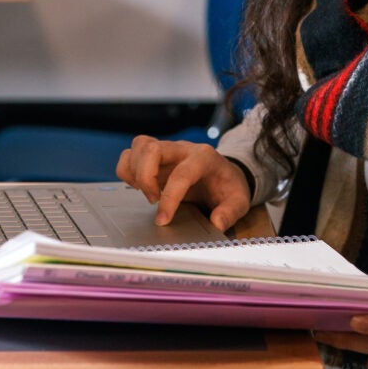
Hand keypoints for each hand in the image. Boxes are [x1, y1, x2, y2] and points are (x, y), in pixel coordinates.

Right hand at [116, 136, 251, 231]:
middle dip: (145, 178)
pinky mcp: (155, 157)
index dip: (170, 198)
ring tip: (147, 193)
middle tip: (153, 200)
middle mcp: (183, 149)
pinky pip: (131, 153)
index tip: (163, 220)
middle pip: (152, 148)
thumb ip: (230, 212)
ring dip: (134, 172)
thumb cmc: (229, 187)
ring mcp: (167, 150)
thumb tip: (216, 223)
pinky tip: (140, 187)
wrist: (225, 174)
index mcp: (205, 158)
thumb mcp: (239, 201)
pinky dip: (128, 170)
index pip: (181, 174)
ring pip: (139, 145)